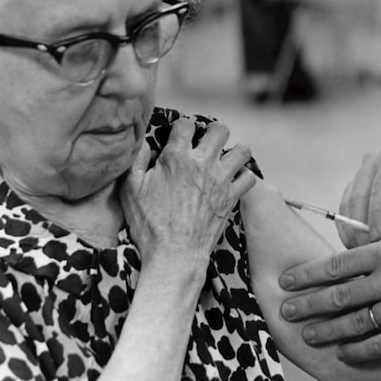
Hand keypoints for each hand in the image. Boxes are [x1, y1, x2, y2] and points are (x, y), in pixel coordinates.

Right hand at [119, 117, 256, 271]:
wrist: (174, 256)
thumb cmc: (149, 225)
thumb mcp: (130, 191)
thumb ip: (136, 161)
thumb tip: (145, 143)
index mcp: (176, 158)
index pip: (185, 124)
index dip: (182, 127)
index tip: (180, 136)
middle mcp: (202, 164)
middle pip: (219, 130)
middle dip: (212, 131)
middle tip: (205, 143)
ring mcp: (221, 180)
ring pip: (242, 150)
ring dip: (234, 152)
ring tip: (223, 159)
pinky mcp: (232, 197)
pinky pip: (249, 177)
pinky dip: (243, 177)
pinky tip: (233, 180)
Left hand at [278, 234, 380, 361]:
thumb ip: (376, 259)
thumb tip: (342, 273)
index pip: (334, 264)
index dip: (306, 274)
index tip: (286, 281)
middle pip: (337, 295)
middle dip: (307, 304)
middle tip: (286, 311)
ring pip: (353, 322)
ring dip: (327, 331)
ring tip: (309, 335)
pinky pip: (378, 345)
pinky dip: (357, 351)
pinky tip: (345, 352)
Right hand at [338, 136, 380, 246]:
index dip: (376, 213)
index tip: (376, 238)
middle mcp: (375, 159)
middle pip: (360, 194)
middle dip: (360, 225)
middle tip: (368, 252)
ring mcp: (364, 170)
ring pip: (349, 201)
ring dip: (351, 228)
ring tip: (362, 252)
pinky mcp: (358, 183)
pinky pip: (347, 206)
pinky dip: (349, 225)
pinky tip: (356, 243)